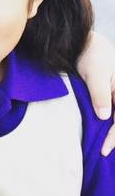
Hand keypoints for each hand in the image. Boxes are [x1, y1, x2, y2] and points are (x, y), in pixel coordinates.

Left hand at [76, 31, 114, 153]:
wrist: (83, 43)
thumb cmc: (90, 55)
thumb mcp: (95, 74)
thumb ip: (100, 94)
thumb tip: (105, 117)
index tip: (105, 149)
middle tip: (104, 153)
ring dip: (114, 133)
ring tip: (105, 149)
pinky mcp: (109, 94)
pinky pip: (113, 113)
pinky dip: (109, 125)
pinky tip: (103, 134)